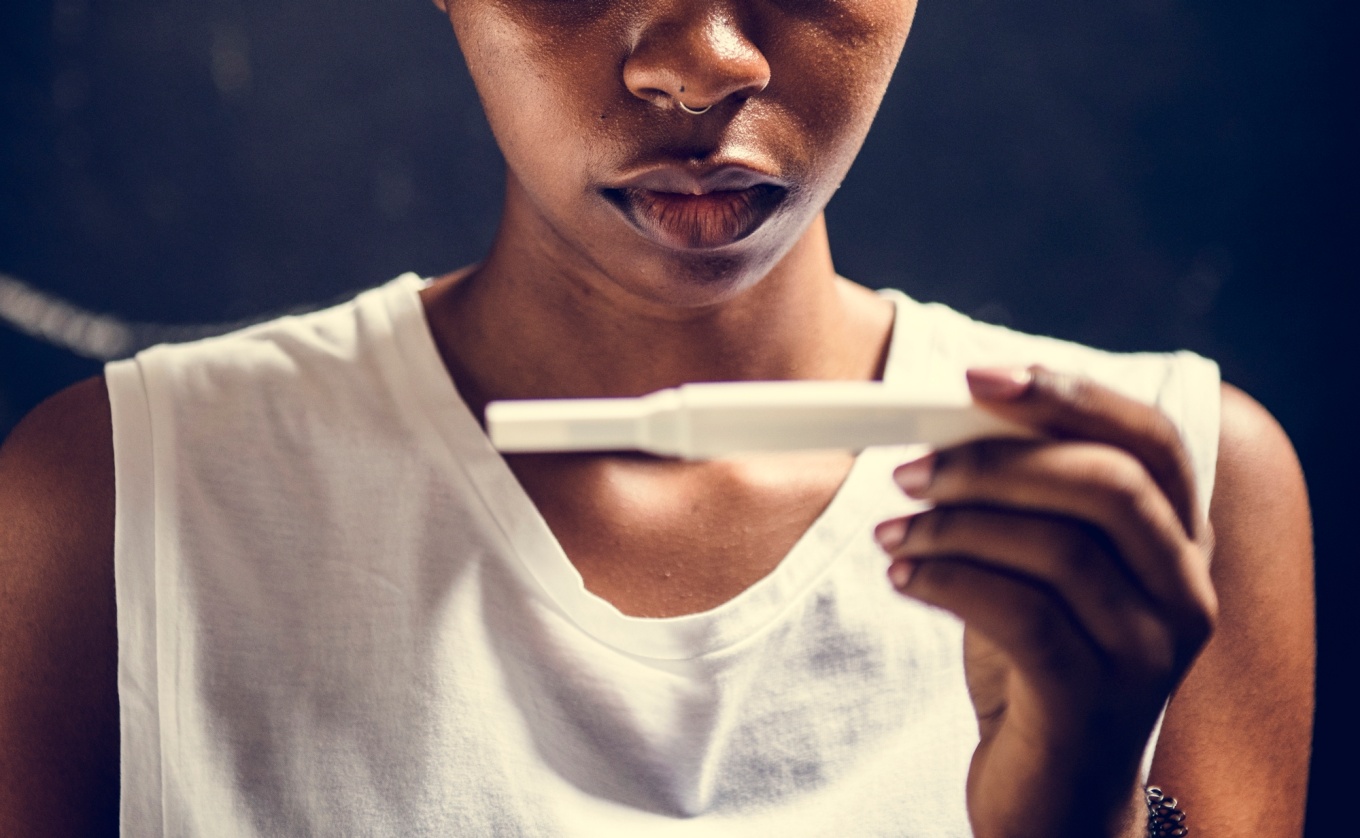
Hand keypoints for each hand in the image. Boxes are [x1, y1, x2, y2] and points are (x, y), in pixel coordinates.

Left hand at [874, 366, 1216, 837]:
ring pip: (1059, 548)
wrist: (1054, 792)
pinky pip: (1020, 613)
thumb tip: (950, 420)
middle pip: (1105, 484)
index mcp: (1179, 540)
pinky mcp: (1096, 700)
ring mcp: (1149, 650)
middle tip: (910, 470)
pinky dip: (946, 580)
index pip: (1149, 439)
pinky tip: (903, 577)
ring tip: (892, 532)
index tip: (975, 379)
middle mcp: (1183, 590)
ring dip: (954, 524)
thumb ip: (1026, 499)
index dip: (1068, 395)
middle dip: (994, 461)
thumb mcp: (1040, 569)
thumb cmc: (1040, 662)